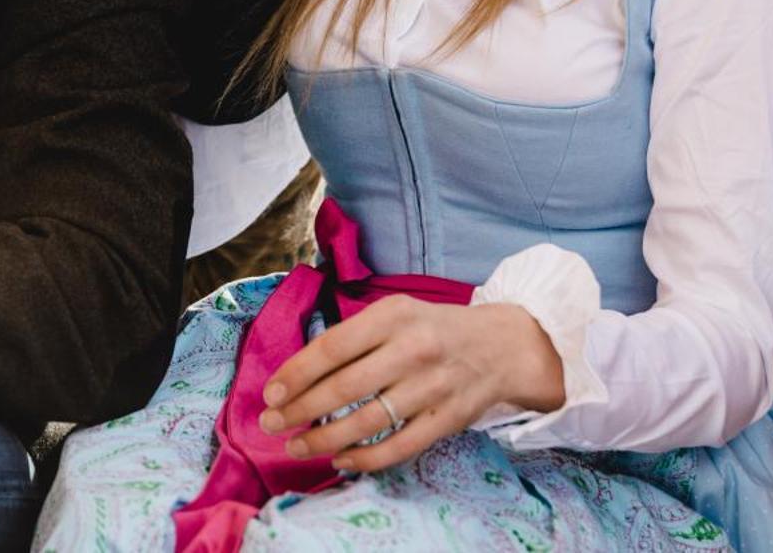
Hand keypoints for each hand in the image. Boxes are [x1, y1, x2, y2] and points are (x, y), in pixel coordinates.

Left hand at [257, 297, 562, 473]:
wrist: (501, 345)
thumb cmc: (432, 328)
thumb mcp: (396, 313)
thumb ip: (354, 336)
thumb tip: (298, 373)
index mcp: (394, 315)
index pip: (333, 347)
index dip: (297, 373)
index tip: (271, 393)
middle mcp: (413, 348)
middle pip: (345, 387)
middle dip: (301, 409)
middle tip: (272, 423)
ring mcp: (433, 386)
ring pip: (369, 421)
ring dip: (325, 439)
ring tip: (297, 445)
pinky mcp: (448, 418)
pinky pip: (399, 446)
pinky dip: (366, 459)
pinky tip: (341, 460)